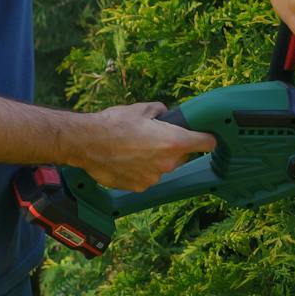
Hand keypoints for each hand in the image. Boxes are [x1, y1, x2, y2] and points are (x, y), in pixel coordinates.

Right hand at [72, 102, 215, 191]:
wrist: (87, 142)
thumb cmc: (114, 123)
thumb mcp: (141, 108)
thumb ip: (160, 111)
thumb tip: (165, 114)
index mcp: (174, 141)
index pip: (206, 143)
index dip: (207, 138)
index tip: (207, 137)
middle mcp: (168, 163)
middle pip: (182, 155)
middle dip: (172, 147)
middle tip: (152, 137)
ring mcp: (154, 177)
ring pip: (162, 167)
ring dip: (154, 160)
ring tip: (133, 148)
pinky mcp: (140, 186)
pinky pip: (146, 177)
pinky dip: (140, 170)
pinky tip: (125, 159)